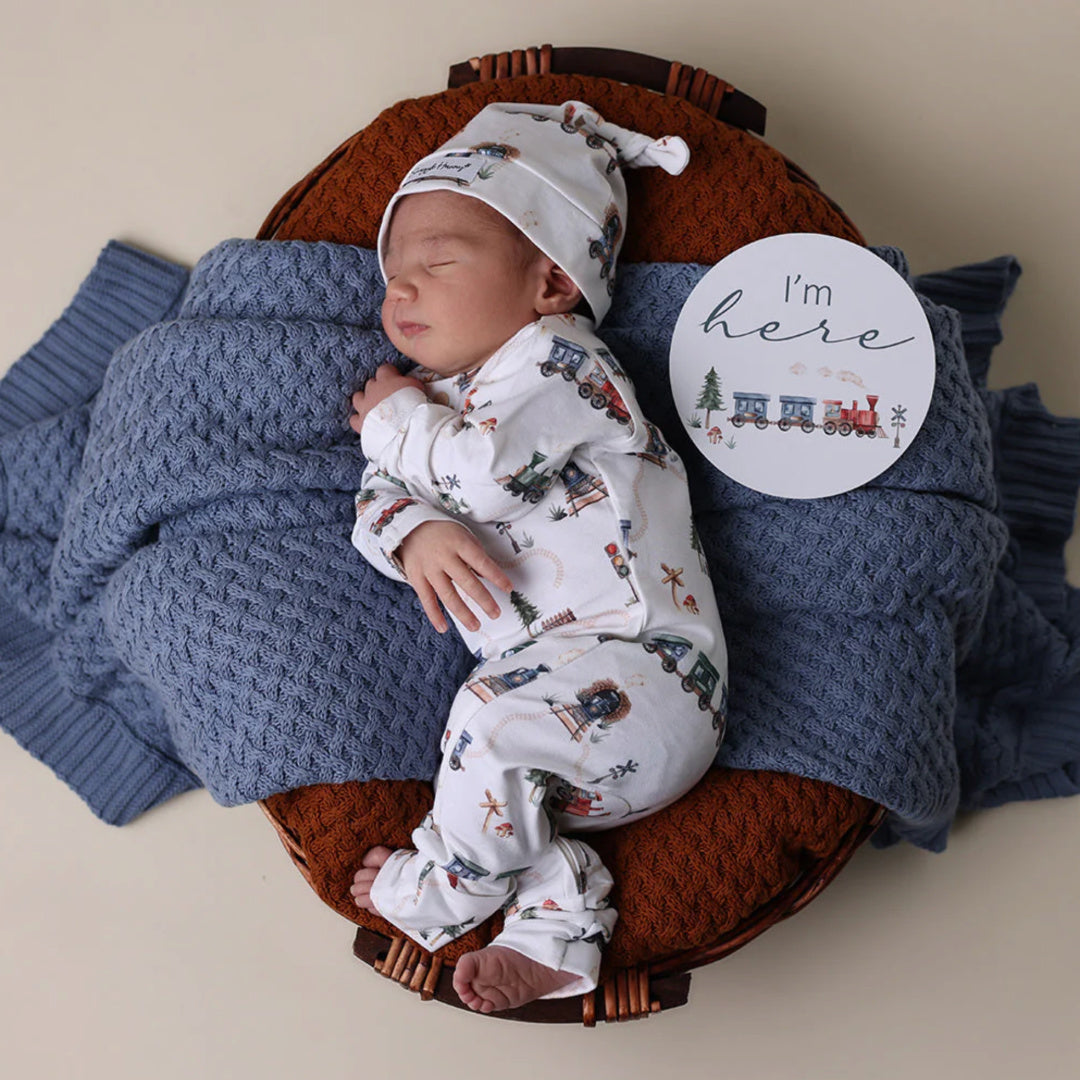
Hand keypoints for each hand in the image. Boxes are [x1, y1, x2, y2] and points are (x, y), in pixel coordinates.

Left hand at [349, 364, 424, 433]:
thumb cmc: (413, 405)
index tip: (396, 379)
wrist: (405, 426)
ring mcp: (364, 406)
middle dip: (378, 388)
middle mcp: (372, 390)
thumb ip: (409, 382)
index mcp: (386, 379)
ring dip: (364, 400)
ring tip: (373, 407)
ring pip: (358, 397)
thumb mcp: (417, 387)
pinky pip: (354, 419)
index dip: (390, 374)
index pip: (384, 369)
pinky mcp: (361, 422)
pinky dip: (359, 420)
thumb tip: (407, 381)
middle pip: (371, 383)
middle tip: (388, 396)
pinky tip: (366, 422)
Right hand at [397, 521, 513, 633]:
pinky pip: (427, 599)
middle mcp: (444, 557)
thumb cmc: (444, 534)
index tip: (508, 588)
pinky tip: (444, 628)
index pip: (482, 562)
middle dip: (483, 600)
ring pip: (448, 595)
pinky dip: (435, 615)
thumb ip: (476, 556)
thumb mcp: (463, 536)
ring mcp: (429, 568)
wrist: (410, 527)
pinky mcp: (416, 577)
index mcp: (459, 543)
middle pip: (467, 582)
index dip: (496, 576)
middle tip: (495, 614)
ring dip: (463, 613)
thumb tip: (489, 577)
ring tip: (475, 626)